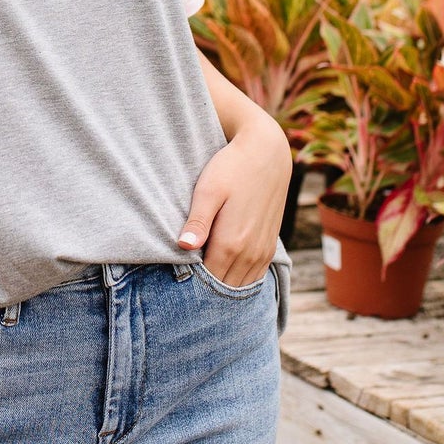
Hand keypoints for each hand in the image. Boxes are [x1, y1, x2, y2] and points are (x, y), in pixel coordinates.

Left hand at [178, 114, 291, 287]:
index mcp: (231, 243)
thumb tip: (183, 247)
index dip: (190, 284)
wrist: (266, 153)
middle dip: (205, 290)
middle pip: (223, 287)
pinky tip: (223, 273)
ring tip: (201, 278)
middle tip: (184, 282)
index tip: (173, 280)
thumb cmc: (231, 168)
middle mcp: (250, 253)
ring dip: (222, 286)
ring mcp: (263, 252)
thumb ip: (197, 222)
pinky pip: (254, 278)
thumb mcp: (208, 191)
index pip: (207, 281)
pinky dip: (239, 281)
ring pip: (240, 286)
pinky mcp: (270, 247)